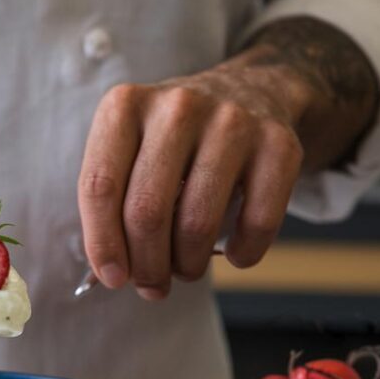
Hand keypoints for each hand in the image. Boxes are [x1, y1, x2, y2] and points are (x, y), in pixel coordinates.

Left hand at [77, 18, 378, 298]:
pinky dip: (243, 254)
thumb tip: (109, 274)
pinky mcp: (278, 143)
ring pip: (197, 223)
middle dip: (146, 265)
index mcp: (125, 107)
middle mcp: (177, 107)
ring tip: (187, 268)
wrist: (252, 93)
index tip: (111, 278)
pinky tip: (233, 253)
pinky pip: (257, 222)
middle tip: (152, 285)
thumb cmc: (174, 142)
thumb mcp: (131, 152)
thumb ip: (112, 205)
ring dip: (189, 265)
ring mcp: (231, 121)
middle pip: (147, 212)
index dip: (102, 243)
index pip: (101, 187)